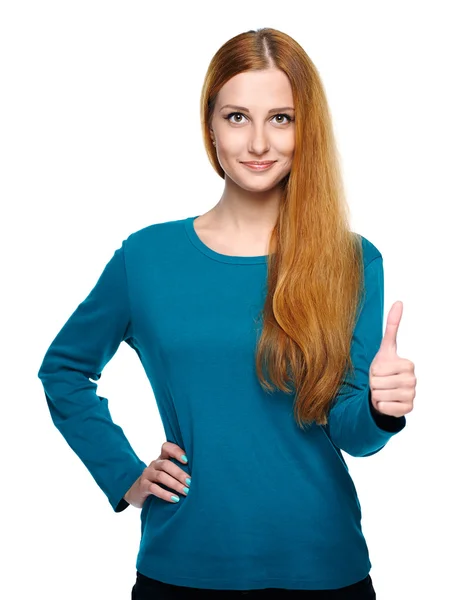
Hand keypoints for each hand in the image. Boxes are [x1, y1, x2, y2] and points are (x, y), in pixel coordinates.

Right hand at [123, 442, 190, 508]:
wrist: (137, 493)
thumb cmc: (159, 482)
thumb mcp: (168, 473)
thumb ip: (178, 470)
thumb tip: (201, 475)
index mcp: (162, 458)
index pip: (167, 447)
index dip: (176, 451)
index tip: (187, 460)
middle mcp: (154, 464)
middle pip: (166, 464)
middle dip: (180, 474)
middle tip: (191, 483)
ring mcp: (147, 474)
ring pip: (161, 476)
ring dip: (175, 484)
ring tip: (186, 492)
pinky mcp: (143, 486)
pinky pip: (154, 488)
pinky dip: (165, 494)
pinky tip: (175, 499)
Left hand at [369, 301, 415, 417]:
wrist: (385, 391)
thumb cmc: (384, 369)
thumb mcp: (385, 348)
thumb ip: (391, 325)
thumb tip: (399, 302)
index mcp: (408, 364)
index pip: (378, 369)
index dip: (373, 371)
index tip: (381, 371)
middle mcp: (413, 380)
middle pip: (378, 382)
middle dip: (374, 383)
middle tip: (381, 382)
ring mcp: (412, 395)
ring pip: (379, 395)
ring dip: (377, 394)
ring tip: (383, 391)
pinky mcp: (407, 410)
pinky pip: (384, 407)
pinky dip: (381, 406)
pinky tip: (387, 402)